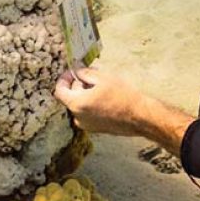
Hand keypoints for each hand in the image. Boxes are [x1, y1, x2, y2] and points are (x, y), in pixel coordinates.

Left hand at [54, 68, 193, 152]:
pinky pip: (88, 113)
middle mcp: (78, 117)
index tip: (71, 72)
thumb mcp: (102, 78)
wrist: (140, 117)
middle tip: (90, 74)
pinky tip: (105, 96)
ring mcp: (87, 125)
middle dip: (78, 84)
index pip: (59, 91)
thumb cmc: (122, 96)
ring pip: (80, 105)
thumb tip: (77, 71)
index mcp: (76, 104)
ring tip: (100, 85)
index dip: (64, 79)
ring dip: (85, 93)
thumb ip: (85, 73)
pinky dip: (92, 103)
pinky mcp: (96, 129)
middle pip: (70, 97)